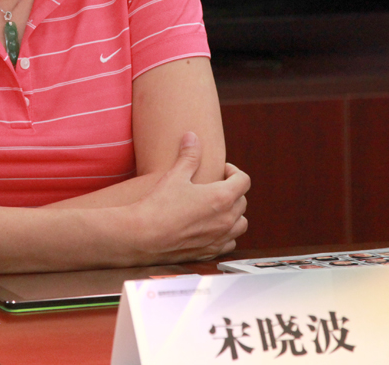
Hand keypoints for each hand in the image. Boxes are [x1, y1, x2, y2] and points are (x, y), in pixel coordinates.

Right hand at [132, 132, 249, 263]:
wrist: (144, 236)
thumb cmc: (160, 204)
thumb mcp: (175, 176)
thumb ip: (189, 156)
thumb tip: (192, 137)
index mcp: (222, 198)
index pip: (244, 180)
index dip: (234, 171)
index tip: (222, 169)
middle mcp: (226, 219)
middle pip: (243, 201)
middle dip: (232, 191)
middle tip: (215, 186)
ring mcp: (220, 238)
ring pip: (241, 224)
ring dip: (233, 214)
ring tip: (217, 208)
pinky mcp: (210, 252)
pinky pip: (229, 242)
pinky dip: (226, 234)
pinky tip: (211, 228)